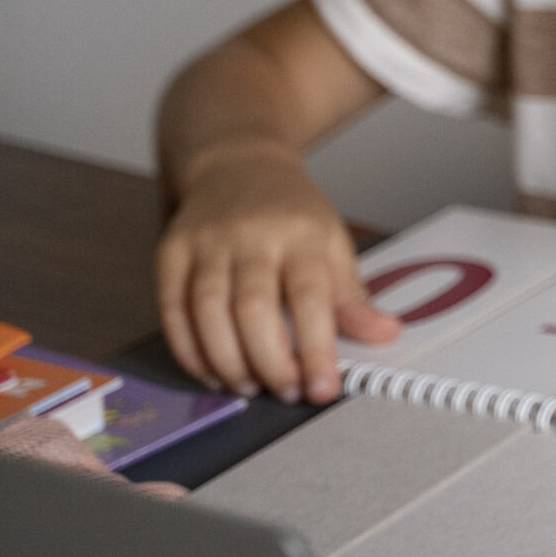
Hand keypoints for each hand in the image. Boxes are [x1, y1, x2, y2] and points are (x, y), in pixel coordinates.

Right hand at [155, 148, 398, 404]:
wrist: (237, 163)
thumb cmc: (290, 212)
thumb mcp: (332, 243)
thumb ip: (352, 297)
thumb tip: (384, 335)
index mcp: (302, 233)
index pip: (311, 297)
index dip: (316, 349)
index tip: (322, 389)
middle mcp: (251, 235)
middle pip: (253, 308)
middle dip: (269, 362)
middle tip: (285, 392)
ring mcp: (206, 242)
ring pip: (207, 312)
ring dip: (227, 362)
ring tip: (248, 387)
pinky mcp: (170, 251)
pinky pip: (172, 309)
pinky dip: (189, 350)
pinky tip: (211, 371)